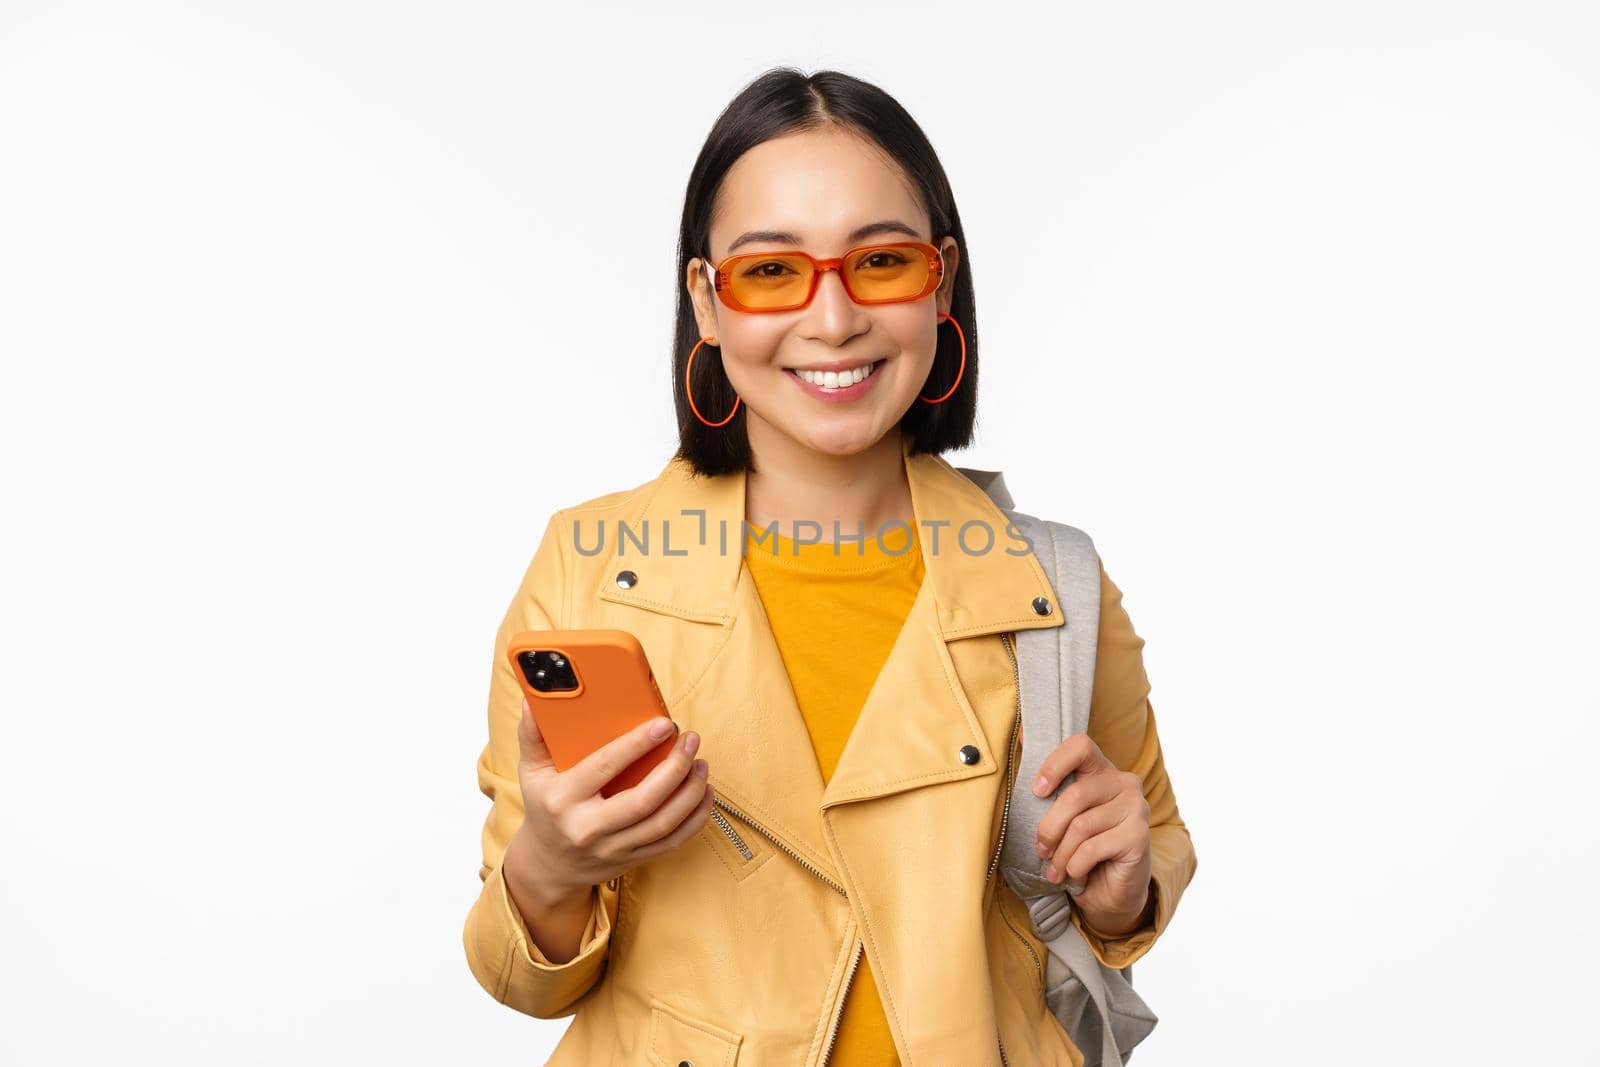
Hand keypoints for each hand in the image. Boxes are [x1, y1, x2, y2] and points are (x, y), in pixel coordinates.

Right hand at [506, 695, 712, 908]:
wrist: (548, 865)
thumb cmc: (545, 808)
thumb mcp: (532, 772)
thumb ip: (533, 734)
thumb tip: (532, 698)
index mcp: (563, 800)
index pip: (604, 767)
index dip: (637, 745)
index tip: (663, 724)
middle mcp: (588, 828)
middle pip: (643, 800)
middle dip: (674, 768)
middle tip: (690, 741)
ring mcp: (612, 848)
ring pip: (663, 823)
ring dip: (690, 792)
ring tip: (701, 763)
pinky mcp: (632, 859)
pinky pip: (672, 842)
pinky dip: (695, 818)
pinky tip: (704, 793)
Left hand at [1030, 733, 1152, 934]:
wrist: (1112, 891)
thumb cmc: (1082, 848)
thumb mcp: (1063, 816)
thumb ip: (1049, 789)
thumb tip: (1018, 739)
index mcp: (1103, 770)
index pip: (1080, 746)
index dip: (1054, 764)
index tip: (1037, 791)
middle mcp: (1125, 783)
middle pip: (1075, 795)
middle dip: (1049, 828)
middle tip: (1041, 850)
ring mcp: (1136, 808)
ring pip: (1082, 826)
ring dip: (1061, 854)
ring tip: (1055, 869)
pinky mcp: (1139, 837)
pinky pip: (1093, 848)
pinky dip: (1075, 866)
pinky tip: (1076, 875)